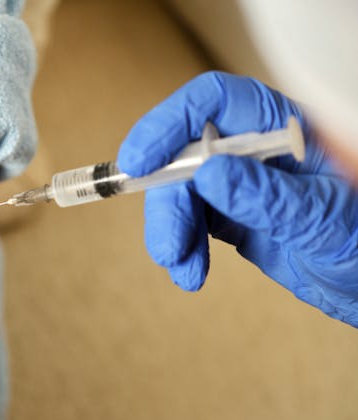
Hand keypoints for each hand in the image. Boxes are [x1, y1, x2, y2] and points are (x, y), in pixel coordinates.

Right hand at [118, 71, 357, 325]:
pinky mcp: (232, 216)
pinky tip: (190, 273)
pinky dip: (182, 248)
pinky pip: (191, 222)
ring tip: (180, 267)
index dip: (170, 123)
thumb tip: (208, 173)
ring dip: (171, 230)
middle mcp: (256, 148)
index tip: (139, 161)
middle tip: (167, 245)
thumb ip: (268, 197)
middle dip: (168, 201)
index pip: (216, 102)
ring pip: (181, 192)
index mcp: (285, 128)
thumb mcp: (323, 219)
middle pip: (187, 155)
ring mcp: (242, 183)